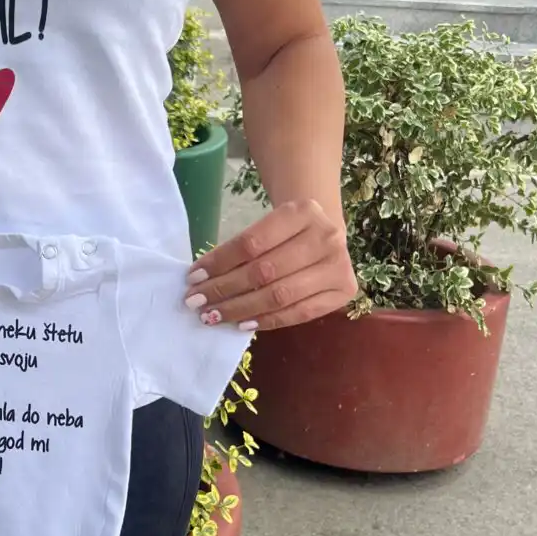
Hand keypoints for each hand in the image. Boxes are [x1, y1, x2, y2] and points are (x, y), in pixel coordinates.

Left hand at [185, 199, 356, 331]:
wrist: (325, 233)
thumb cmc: (286, 232)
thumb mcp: (266, 226)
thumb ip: (240, 249)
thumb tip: (200, 280)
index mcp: (302, 211)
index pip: (252, 242)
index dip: (219, 262)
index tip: (192, 277)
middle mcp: (326, 237)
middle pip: (264, 271)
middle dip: (224, 290)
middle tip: (196, 302)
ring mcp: (338, 266)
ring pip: (280, 295)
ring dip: (240, 309)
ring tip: (212, 316)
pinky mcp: (344, 291)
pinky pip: (299, 313)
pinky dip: (267, 321)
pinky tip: (242, 324)